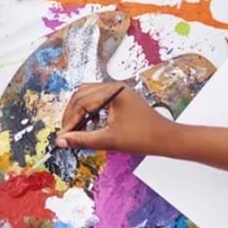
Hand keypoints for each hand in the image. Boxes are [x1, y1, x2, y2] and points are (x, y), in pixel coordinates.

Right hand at [56, 82, 177, 154]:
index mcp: (113, 92)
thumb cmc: (143, 138)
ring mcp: (118, 92)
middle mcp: (114, 87)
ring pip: (88, 96)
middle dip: (72, 113)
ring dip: (79, 111)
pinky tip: (91, 125)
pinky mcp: (120, 98)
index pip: (81, 102)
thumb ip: (82, 140)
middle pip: (81, 94)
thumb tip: (61, 141)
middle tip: (66, 132)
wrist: (165, 139)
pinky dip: (89, 111)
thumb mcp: (108, 140)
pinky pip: (97, 100)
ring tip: (76, 129)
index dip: (69, 120)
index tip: (63, 136)